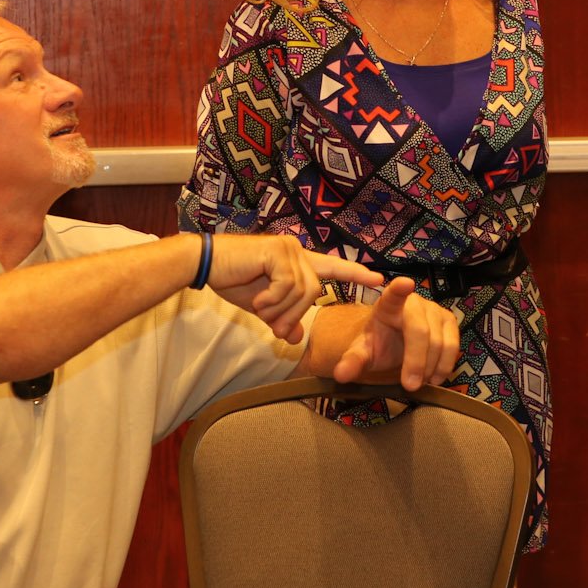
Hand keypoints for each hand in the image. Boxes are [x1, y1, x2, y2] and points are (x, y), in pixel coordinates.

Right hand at [203, 235, 383, 343]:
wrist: (207, 264)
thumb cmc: (233, 280)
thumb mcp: (263, 307)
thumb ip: (282, 318)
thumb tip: (297, 338)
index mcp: (298, 262)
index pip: (333, 266)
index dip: (356, 273)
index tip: (380, 279)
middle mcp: (298, 251)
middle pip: (314, 291)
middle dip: (294, 314)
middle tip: (272, 325)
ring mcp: (289, 249)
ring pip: (303, 290)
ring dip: (281, 310)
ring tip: (260, 310)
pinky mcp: (278, 251)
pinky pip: (288, 285)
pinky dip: (273, 300)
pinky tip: (257, 300)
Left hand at [331, 277, 459, 391]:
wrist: (395, 342)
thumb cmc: (379, 343)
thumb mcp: (363, 353)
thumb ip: (352, 361)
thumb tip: (340, 375)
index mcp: (388, 304)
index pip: (393, 294)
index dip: (399, 289)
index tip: (404, 284)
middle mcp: (414, 302)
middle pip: (420, 331)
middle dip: (416, 361)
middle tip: (409, 385)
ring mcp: (434, 310)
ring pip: (439, 341)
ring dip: (431, 367)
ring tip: (419, 382)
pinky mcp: (449, 321)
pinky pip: (453, 344)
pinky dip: (445, 365)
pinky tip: (434, 377)